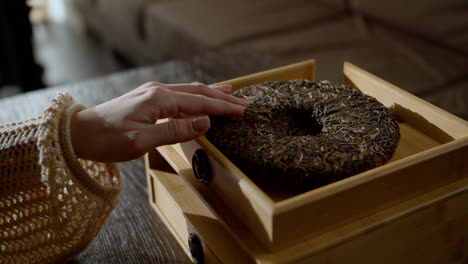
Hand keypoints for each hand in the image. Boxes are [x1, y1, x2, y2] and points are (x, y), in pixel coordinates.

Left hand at [70, 81, 246, 161]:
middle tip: (243, 104)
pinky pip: (179, 95)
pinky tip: (201, 97)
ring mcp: (152, 93)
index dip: (223, 108)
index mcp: (158, 99)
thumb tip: (204, 123)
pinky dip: (196, 96)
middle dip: (222, 98)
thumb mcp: (141, 141)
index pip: (199, 102)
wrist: (79, 132)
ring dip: (211, 94)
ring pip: (189, 91)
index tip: (242, 111)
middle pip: (198, 92)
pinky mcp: (148, 98)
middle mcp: (157, 91)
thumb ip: (175, 131)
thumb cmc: (107, 139)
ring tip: (230, 94)